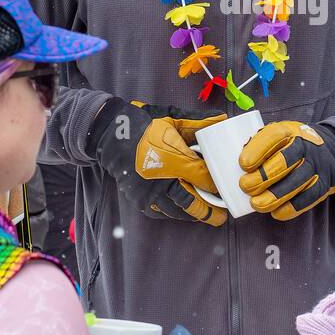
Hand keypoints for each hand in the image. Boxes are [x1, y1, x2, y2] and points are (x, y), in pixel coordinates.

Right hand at [88, 97, 226, 225]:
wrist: (109, 132)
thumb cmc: (142, 123)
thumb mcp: (172, 117)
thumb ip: (197, 122)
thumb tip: (221, 119)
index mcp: (174, 159)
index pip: (203, 178)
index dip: (216, 185)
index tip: (224, 187)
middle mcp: (163, 179)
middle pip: (193, 202)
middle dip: (209, 211)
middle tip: (221, 215)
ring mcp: (149, 191)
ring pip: (177, 211)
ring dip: (193, 215)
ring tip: (205, 216)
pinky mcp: (138, 197)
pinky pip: (160, 212)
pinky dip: (173, 214)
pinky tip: (182, 212)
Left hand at [238, 121, 334, 221]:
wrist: (330, 150)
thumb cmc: (291, 145)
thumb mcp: (278, 135)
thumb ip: (259, 146)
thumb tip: (229, 165)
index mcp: (289, 131)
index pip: (274, 136)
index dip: (258, 150)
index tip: (243, 164)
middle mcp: (305, 146)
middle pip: (284, 161)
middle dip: (262, 177)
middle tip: (245, 186)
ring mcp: (316, 165)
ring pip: (296, 182)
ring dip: (273, 196)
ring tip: (256, 204)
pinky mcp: (324, 184)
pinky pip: (308, 198)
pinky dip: (291, 208)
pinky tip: (276, 212)